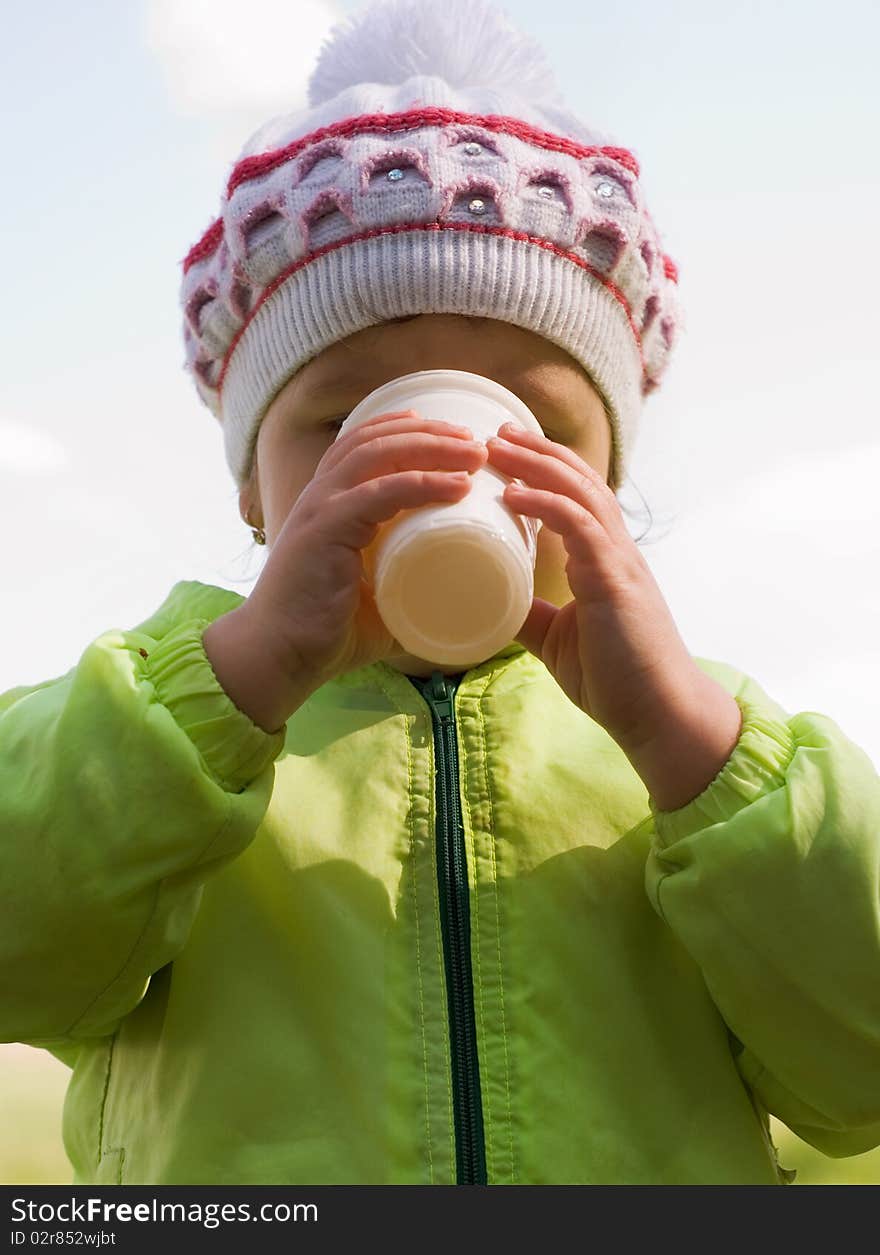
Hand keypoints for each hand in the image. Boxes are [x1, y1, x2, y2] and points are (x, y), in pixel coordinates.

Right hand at [243, 410, 487, 691]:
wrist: (280, 657)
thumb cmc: (326, 635)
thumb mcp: (376, 600)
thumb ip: (407, 591)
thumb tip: (452, 603)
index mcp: (329, 505)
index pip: (363, 445)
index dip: (404, 430)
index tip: (451, 433)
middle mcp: (321, 496)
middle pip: (375, 439)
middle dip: (429, 431)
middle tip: (474, 440)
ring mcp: (321, 508)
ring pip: (379, 454)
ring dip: (432, 446)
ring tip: (475, 452)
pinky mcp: (326, 527)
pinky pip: (382, 491)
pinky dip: (423, 483)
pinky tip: (458, 486)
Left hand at [485, 421, 707, 753]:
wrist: (660, 715)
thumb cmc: (617, 680)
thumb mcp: (559, 640)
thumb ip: (532, 616)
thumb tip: (491, 602)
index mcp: (605, 560)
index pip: (577, 497)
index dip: (545, 469)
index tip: (505, 451)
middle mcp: (617, 551)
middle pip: (580, 481)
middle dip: (539, 452)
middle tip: (498, 432)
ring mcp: (619, 562)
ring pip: (581, 493)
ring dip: (538, 465)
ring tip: (498, 447)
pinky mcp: (616, 581)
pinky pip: (581, 528)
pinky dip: (545, 506)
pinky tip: (512, 496)